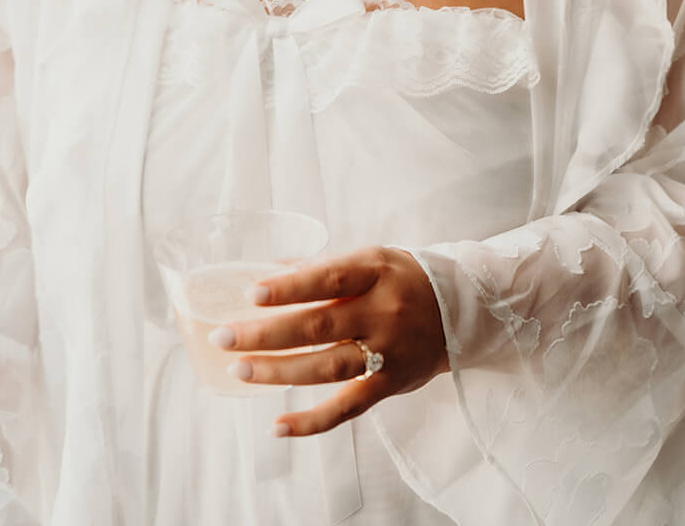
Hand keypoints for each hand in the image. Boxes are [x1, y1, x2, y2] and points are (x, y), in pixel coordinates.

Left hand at [212, 245, 448, 435]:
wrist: (461, 310)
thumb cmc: (404, 279)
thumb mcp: (371, 259)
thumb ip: (324, 269)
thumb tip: (269, 274)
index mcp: (375, 271)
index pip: (327, 278)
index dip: (289, 287)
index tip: (251, 294)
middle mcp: (381, 311)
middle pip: (317, 325)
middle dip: (265, 334)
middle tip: (224, 337)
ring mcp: (387, 351)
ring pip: (325, 367)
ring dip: (277, 371)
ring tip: (239, 371)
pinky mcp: (390, 384)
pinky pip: (347, 407)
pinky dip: (312, 421)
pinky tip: (278, 425)